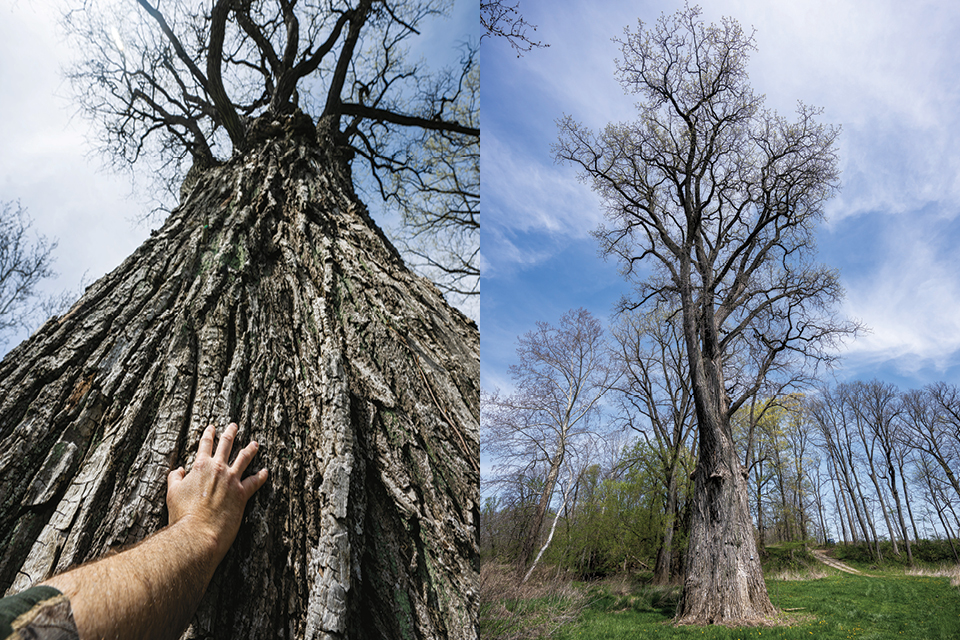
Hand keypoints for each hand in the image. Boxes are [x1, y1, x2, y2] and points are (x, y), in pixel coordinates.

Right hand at [166, 423, 267, 562]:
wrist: (197, 531)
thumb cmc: (182, 514)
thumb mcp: (172, 493)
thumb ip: (175, 478)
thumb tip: (179, 470)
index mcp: (201, 466)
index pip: (205, 445)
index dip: (208, 434)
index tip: (212, 427)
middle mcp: (218, 469)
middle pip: (226, 445)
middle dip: (230, 433)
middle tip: (234, 425)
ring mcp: (232, 480)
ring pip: (244, 459)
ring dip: (250, 450)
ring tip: (255, 444)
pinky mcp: (242, 493)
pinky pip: (255, 481)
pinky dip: (261, 476)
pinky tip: (266, 471)